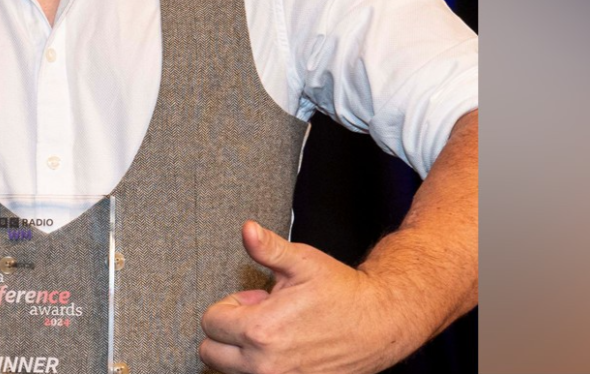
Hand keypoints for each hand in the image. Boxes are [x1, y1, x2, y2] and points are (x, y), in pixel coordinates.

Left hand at [198, 221, 423, 373]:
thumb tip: (248, 229)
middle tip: (258, 317)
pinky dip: (261, 365)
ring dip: (241, 352)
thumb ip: (268, 249)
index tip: (256, 300)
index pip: (210, 321)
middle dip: (228, 331)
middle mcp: (264, 365)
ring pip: (230, 370)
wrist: (379, 324)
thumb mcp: (303, 263)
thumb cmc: (341, 292)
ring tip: (273, 333)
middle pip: (210, 352)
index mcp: (260, 330)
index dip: (231, 305)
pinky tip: (284, 349)